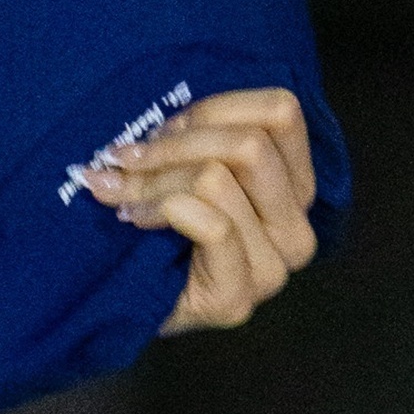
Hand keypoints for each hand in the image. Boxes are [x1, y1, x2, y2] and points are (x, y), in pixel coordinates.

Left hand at [81, 88, 317, 335]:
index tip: (164, 130)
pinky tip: (130, 218)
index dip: (214, 109)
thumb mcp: (182, 165)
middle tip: (128, 160)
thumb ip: (193, 136)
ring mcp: (272, 269)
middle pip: (249, 145)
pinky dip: (162, 209)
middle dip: (174, 145)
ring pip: (219, 181)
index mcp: (294, 187)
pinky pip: (212, 226)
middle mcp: (295, 228)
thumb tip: (155, 122)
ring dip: (154, 179)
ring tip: (118, 191)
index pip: (280, 113)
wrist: (125, 304)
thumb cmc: (155, 227)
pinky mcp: (236, 300)